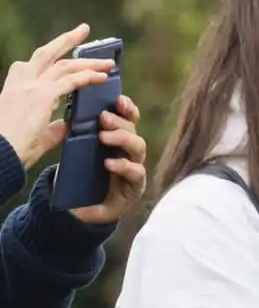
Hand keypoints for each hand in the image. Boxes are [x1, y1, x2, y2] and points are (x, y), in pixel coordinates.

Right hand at [0, 25, 115, 167]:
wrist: (0, 152)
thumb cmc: (14, 146)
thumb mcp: (38, 132)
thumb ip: (55, 126)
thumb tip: (70, 123)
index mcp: (17, 86)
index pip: (36, 64)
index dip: (53, 56)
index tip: (67, 52)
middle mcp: (22, 80)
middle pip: (48, 53)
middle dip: (67, 40)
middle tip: (84, 29)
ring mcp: (31, 86)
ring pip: (64, 66)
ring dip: (89, 62)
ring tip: (108, 61)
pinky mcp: (42, 96)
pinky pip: (71, 81)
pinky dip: (88, 77)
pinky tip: (103, 77)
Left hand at [68, 97, 146, 225]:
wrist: (81, 208)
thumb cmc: (81, 177)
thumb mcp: (78, 151)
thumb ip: (80, 134)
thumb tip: (70, 112)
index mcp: (117, 139)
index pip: (128, 118)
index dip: (126, 107)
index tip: (117, 98)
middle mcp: (129, 152)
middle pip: (133, 129)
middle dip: (120, 121)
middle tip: (103, 118)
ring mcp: (134, 168)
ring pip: (138, 147)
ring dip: (122, 139)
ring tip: (104, 138)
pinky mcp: (134, 187)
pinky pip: (136, 173)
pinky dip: (124, 166)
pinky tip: (110, 163)